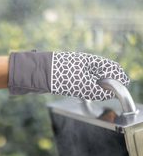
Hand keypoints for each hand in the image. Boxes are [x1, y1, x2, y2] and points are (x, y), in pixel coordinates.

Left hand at [8, 51, 129, 99]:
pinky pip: (79, 81)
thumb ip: (95, 89)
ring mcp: (72, 69)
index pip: (110, 67)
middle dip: (108, 82)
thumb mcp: (79, 84)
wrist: (31, 73)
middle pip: (100, 72)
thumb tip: (107, 94)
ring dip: (96, 86)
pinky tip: (85, 93)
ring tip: (101, 94)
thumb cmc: (55, 75)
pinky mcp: (63, 76)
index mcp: (88, 61)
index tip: (123, 85)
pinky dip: (85, 87)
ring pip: (90, 77)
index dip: (118, 76)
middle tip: (112, 93)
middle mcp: (82, 63)